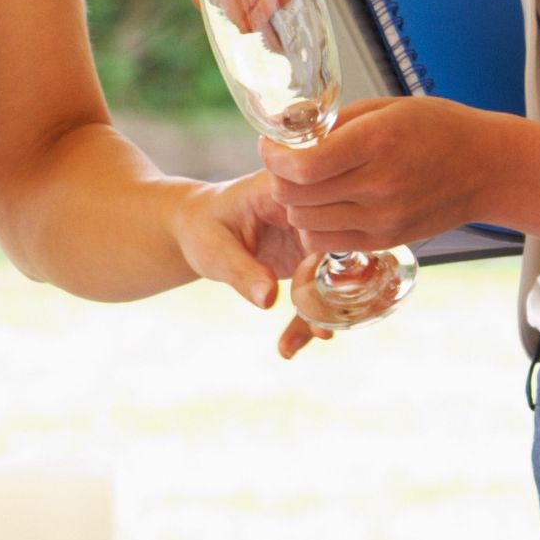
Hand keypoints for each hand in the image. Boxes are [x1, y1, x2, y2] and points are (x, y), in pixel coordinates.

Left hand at [169, 174, 326, 355]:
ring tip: (290, 346)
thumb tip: (269, 299)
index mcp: (292, 191)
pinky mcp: (312, 259)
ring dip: (320, 317)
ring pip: (336, 277)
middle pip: (342, 251)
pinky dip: (307, 321)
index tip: (323, 296)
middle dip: (334, 296)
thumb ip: (240, 270)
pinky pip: (321, 292)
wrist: (197, 228)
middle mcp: (312, 210)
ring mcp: (316, 235)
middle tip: (319, 332)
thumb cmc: (202, 227)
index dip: (334, 257)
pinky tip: (287, 348)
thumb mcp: (213, 248)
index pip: (329, 219)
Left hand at [263, 98, 508, 252]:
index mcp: (377, 142)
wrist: (489, 168)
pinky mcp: (386, 239)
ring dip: (293, 203)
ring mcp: (383, 218)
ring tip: (305, 185)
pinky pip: (326, 242)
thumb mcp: (387, 108)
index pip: (301, 166)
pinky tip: (323, 206)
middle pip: (294, 195)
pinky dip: (312, 226)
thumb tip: (291, 133)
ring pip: (304, 222)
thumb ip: (337, 123)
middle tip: (284, 164)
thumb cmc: (440, 129)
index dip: (273, 157)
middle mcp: (378, 185)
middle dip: (278, 177)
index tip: (270, 146)